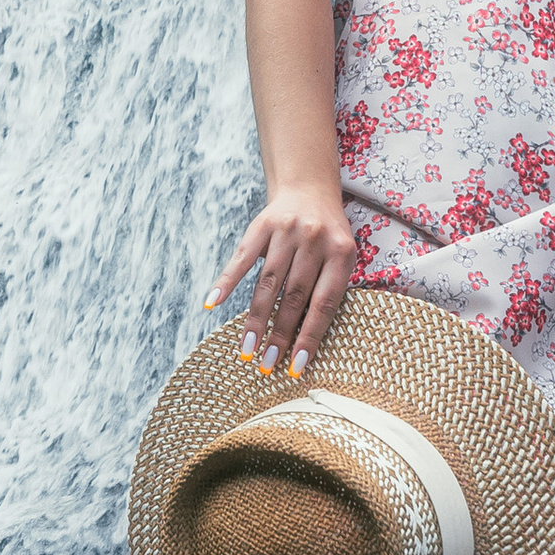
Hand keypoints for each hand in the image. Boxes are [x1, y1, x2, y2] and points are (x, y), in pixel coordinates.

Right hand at [205, 183, 356, 377]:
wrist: (309, 188)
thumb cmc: (327, 236)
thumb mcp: (340, 257)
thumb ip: (327, 290)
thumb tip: (304, 343)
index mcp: (341, 253)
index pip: (325, 304)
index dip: (309, 337)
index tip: (296, 367)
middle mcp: (315, 240)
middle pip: (294, 297)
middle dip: (280, 335)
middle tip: (267, 364)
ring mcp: (287, 231)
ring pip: (268, 283)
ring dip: (256, 319)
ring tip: (247, 349)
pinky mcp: (262, 225)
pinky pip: (242, 258)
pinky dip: (227, 281)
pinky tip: (213, 303)